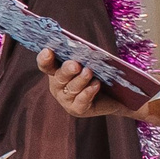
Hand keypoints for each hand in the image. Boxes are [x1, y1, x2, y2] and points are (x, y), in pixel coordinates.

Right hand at [37, 48, 159, 123]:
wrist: (115, 97)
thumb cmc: (100, 75)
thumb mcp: (91, 63)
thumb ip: (85, 57)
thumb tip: (87, 49)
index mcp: (57, 72)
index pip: (46, 65)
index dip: (44, 59)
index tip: (48, 51)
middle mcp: (58, 86)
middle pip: (59, 77)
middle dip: (67, 70)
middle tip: (75, 65)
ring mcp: (65, 99)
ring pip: (71, 88)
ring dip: (80, 80)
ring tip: (89, 72)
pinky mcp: (77, 109)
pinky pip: (81, 100)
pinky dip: (88, 92)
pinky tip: (96, 84)